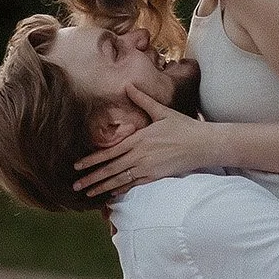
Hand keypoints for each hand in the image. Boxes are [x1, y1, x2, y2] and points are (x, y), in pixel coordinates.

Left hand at [71, 90, 218, 198]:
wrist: (203, 144)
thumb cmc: (183, 126)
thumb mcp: (162, 111)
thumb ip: (142, 100)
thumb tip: (128, 84)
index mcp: (138, 139)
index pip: (109, 152)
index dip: (92, 160)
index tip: (77, 166)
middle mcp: (140, 155)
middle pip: (110, 169)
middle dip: (91, 178)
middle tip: (75, 185)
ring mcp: (148, 168)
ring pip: (120, 180)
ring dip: (102, 187)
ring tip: (88, 194)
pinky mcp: (156, 177)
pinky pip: (135, 185)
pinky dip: (122, 189)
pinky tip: (111, 194)